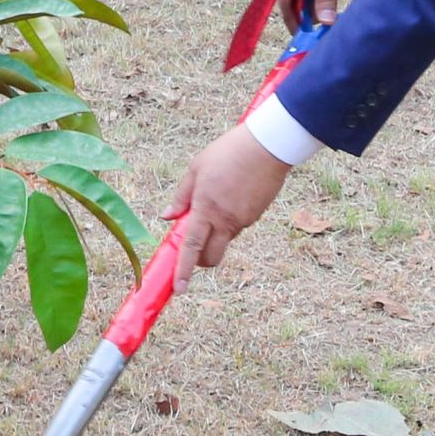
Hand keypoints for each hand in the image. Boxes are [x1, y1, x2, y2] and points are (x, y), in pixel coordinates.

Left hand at [163, 125, 292, 287]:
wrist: (267, 147)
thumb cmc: (227, 153)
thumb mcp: (196, 169)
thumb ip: (181, 197)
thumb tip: (167, 217)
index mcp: (206, 209)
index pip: (193, 247)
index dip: (184, 269)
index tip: (179, 288)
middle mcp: (225, 221)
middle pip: (211, 256)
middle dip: (200, 261)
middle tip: (193, 246)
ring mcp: (243, 221)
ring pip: (224, 240)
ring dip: (215, 233)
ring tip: (216, 199)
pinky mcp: (256, 216)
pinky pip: (237, 227)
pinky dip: (228, 221)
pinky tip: (232, 195)